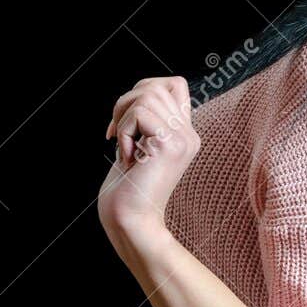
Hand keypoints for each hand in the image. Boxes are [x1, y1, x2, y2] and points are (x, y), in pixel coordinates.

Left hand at [98, 75, 199, 252]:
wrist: (131, 222)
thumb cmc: (127, 191)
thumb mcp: (138, 147)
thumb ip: (144, 122)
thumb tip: (132, 96)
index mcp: (185, 135)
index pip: (176, 84)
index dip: (146, 89)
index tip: (127, 119)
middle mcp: (189, 136)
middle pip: (157, 86)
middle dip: (126, 102)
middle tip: (116, 133)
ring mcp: (182, 140)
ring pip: (147, 95)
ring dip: (124, 117)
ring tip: (123, 145)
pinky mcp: (168, 145)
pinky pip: (139, 113)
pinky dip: (124, 131)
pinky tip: (127, 157)